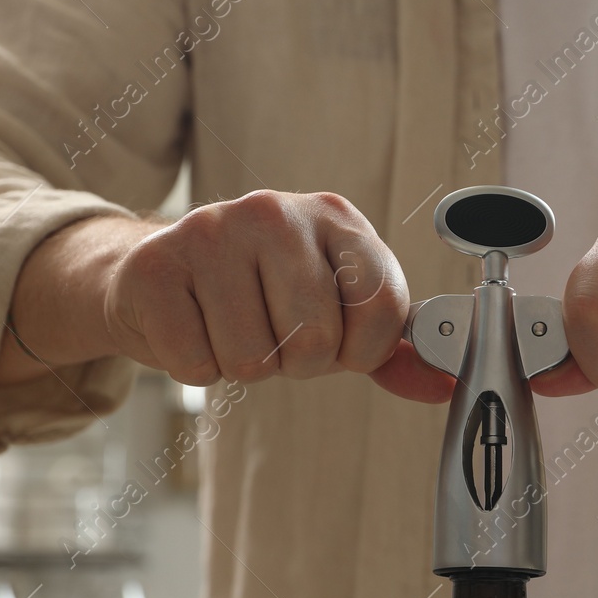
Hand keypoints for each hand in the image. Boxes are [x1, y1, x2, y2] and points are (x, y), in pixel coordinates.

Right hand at [4, 191, 453, 401]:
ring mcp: (211, 232)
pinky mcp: (155, 267)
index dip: (362, 351)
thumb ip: (388, 349)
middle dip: (296, 363)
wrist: (154, 276)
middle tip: (273, 337)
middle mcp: (276, 212)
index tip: (337, 344)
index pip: (382, 307)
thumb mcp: (332, 313)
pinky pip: (197, 363)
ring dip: (242, 365)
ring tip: (228, 328)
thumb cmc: (255, 297)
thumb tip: (443, 384)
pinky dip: (195, 366)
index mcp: (335, 218)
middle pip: (315, 341)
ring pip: (253, 358)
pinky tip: (192, 329)